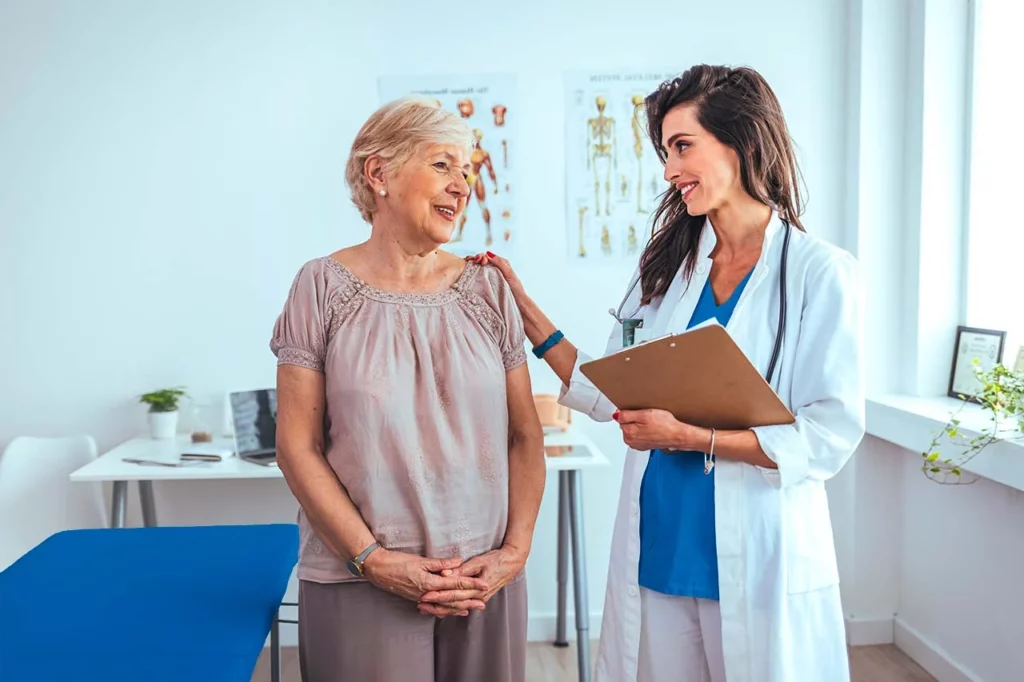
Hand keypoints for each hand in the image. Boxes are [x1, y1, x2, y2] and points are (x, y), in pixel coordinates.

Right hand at [362, 548, 488, 616]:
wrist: (377, 569)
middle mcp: (427, 593)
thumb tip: (458, 562)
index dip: (471, 584)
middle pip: (452, 599)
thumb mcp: (420, 560)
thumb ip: (440, 563)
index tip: (484, 585)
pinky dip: (444, 610)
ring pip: (443, 606)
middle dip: (469, 601)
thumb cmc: (397, 562)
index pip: (455, 584)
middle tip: (483, 603)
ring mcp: (421, 598)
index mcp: (429, 583)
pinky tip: (450, 611)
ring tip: (471, 610)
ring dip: (458, 608)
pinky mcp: (416, 598)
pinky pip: (434, 607)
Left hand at [417, 545, 526, 616]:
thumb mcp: (479, 561)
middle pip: (453, 604)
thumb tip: (445, 573)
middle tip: (420, 604)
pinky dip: (450, 609)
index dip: (438, 595)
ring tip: (425, 609)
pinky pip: (461, 606)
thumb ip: (462, 569)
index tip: (425, 595)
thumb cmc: (496, 560)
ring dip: (440, 609)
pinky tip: (440, 611)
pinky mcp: (478, 599)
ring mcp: (478, 600)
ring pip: (456, 608)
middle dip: (435, 605)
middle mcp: (478, 598)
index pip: (453, 594)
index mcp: (477, 588)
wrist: (512, 564)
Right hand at [466, 251, 527, 306]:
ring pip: (480, 266)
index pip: (489, 256)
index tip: (480, 261)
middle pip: (483, 260)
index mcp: (502, 263)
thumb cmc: (516, 288)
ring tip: (467, 262)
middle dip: (476, 258)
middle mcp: (496, 267)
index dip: (482, 256)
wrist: (518, 302)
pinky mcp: (489, 282)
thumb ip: (500, 263)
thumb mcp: (509, 274)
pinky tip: (468, 271)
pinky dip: (473, 271)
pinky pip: (480, 275)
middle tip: (471, 261)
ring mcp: (492, 275)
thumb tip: (488, 253)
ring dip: (473, 263)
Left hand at [614, 409, 703, 451]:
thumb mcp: (645, 414)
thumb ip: (627, 415)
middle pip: (626, 424)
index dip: (631, 412)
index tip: (639, 412)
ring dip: (639, 425)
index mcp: (628, 433)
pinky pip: (639, 435)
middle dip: (634, 419)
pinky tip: (652, 429)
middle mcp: (631, 441)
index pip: (621, 418)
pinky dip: (644, 431)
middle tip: (647, 418)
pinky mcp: (644, 446)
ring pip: (633, 429)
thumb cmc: (665, 425)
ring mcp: (637, 444)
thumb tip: (616, 415)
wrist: (678, 435)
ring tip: (651, 423)